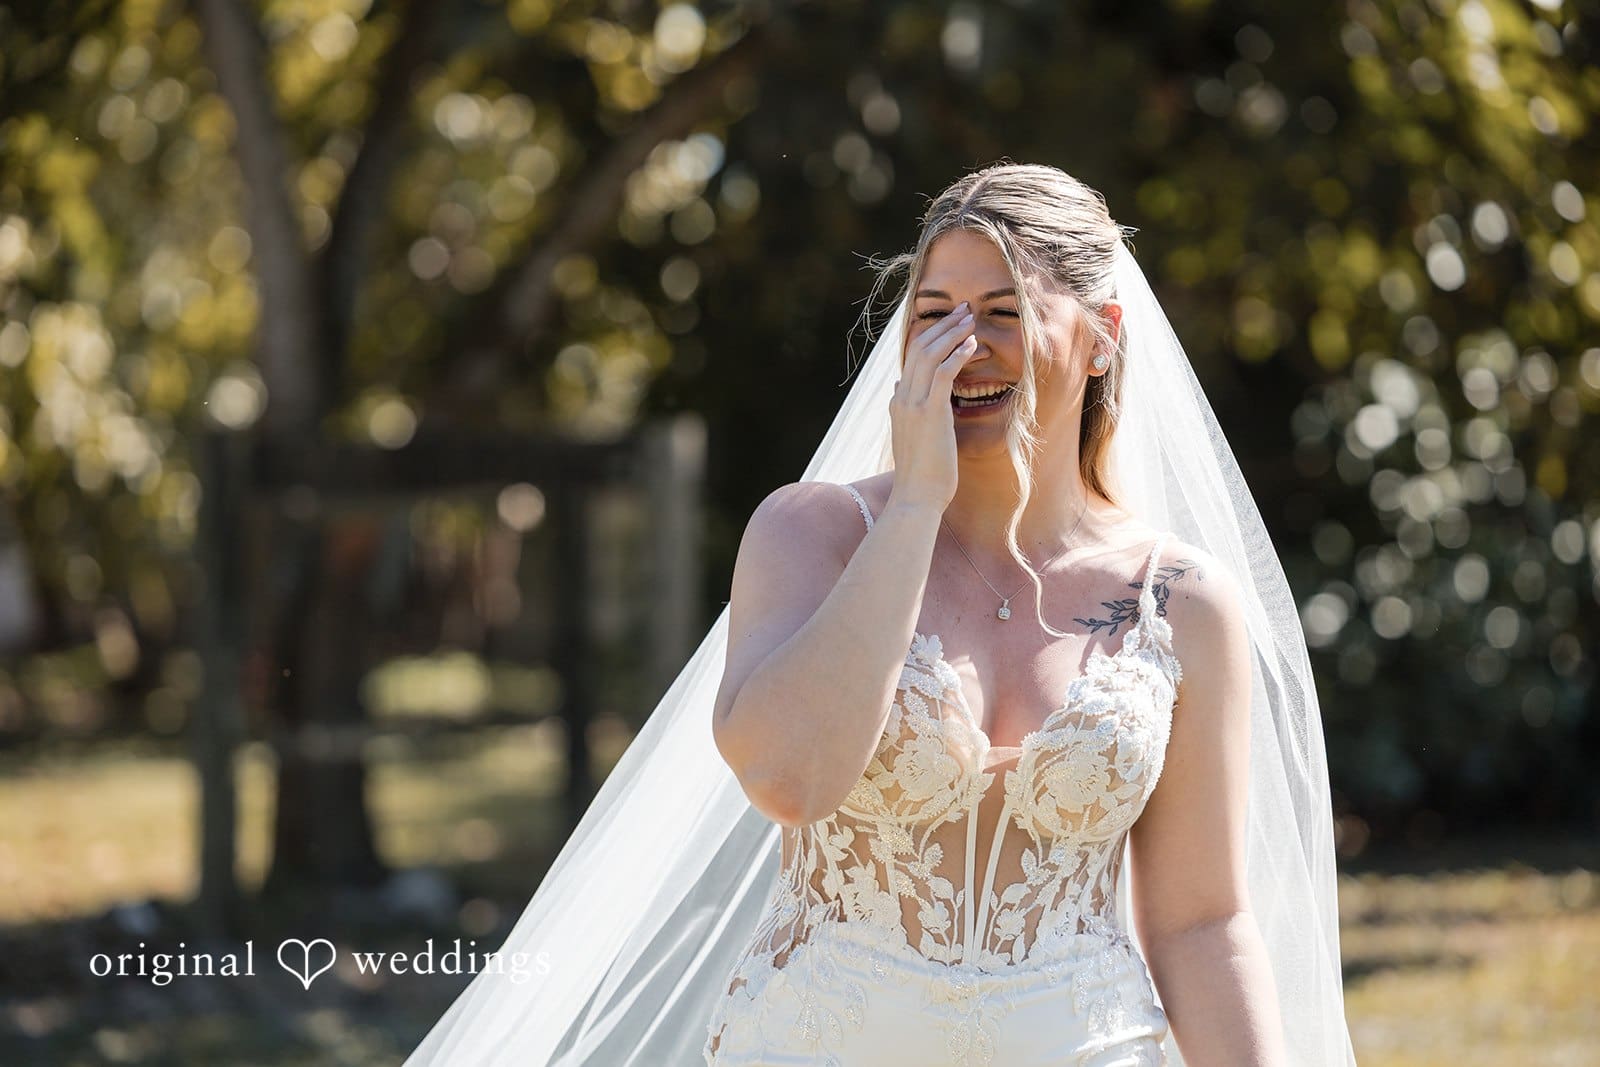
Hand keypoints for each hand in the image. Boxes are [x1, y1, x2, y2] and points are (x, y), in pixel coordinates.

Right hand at [888, 301, 976, 510]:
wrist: (916, 497)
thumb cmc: (921, 474)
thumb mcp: (909, 436)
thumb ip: (905, 410)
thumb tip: (900, 387)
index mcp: (898, 402)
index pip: (911, 358)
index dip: (930, 336)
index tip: (949, 324)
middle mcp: (902, 398)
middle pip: (919, 348)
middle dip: (942, 326)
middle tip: (963, 310)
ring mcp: (914, 404)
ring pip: (930, 354)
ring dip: (951, 333)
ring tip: (970, 319)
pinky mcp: (930, 412)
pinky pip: (944, 372)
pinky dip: (957, 354)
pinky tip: (972, 344)